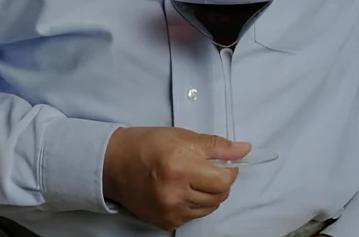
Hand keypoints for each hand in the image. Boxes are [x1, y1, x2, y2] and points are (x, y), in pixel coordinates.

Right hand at [103, 127, 250, 230]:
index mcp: (181, 168)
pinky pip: (192, 217)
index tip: (224, 164)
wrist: (114, 164)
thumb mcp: (183, 136)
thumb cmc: (148, 144)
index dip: (229, 171)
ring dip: (208, 195)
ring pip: (208, 209)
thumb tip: (244, 149)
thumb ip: (216, 145)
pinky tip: (181, 190)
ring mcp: (170, 211)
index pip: (223, 181)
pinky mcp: (165, 222)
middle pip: (218, 197)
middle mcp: (176, 193)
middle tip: (207, 169)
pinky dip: (193, 204)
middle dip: (220, 183)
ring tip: (193, 179)